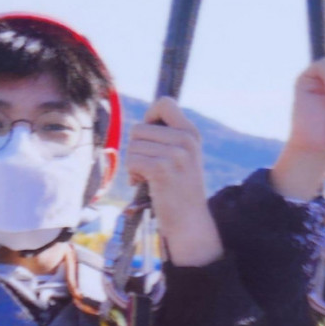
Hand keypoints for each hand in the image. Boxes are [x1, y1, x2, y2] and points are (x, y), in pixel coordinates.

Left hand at [125, 97, 223, 266]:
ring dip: (133, 163)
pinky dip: (132, 174)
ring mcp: (176, 154)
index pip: (164, 103)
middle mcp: (186, 139)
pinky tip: (142, 184)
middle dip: (136, 149)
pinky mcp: (162, 169)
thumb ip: (168, 138)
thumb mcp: (183, 157)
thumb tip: (140, 127)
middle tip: (146, 167)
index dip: (149, 117)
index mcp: (191, 133)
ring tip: (146, 177)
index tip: (149, 138)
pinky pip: (132, 160)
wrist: (189, 222)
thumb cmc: (179, 191)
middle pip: (139, 128)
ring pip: (133, 145)